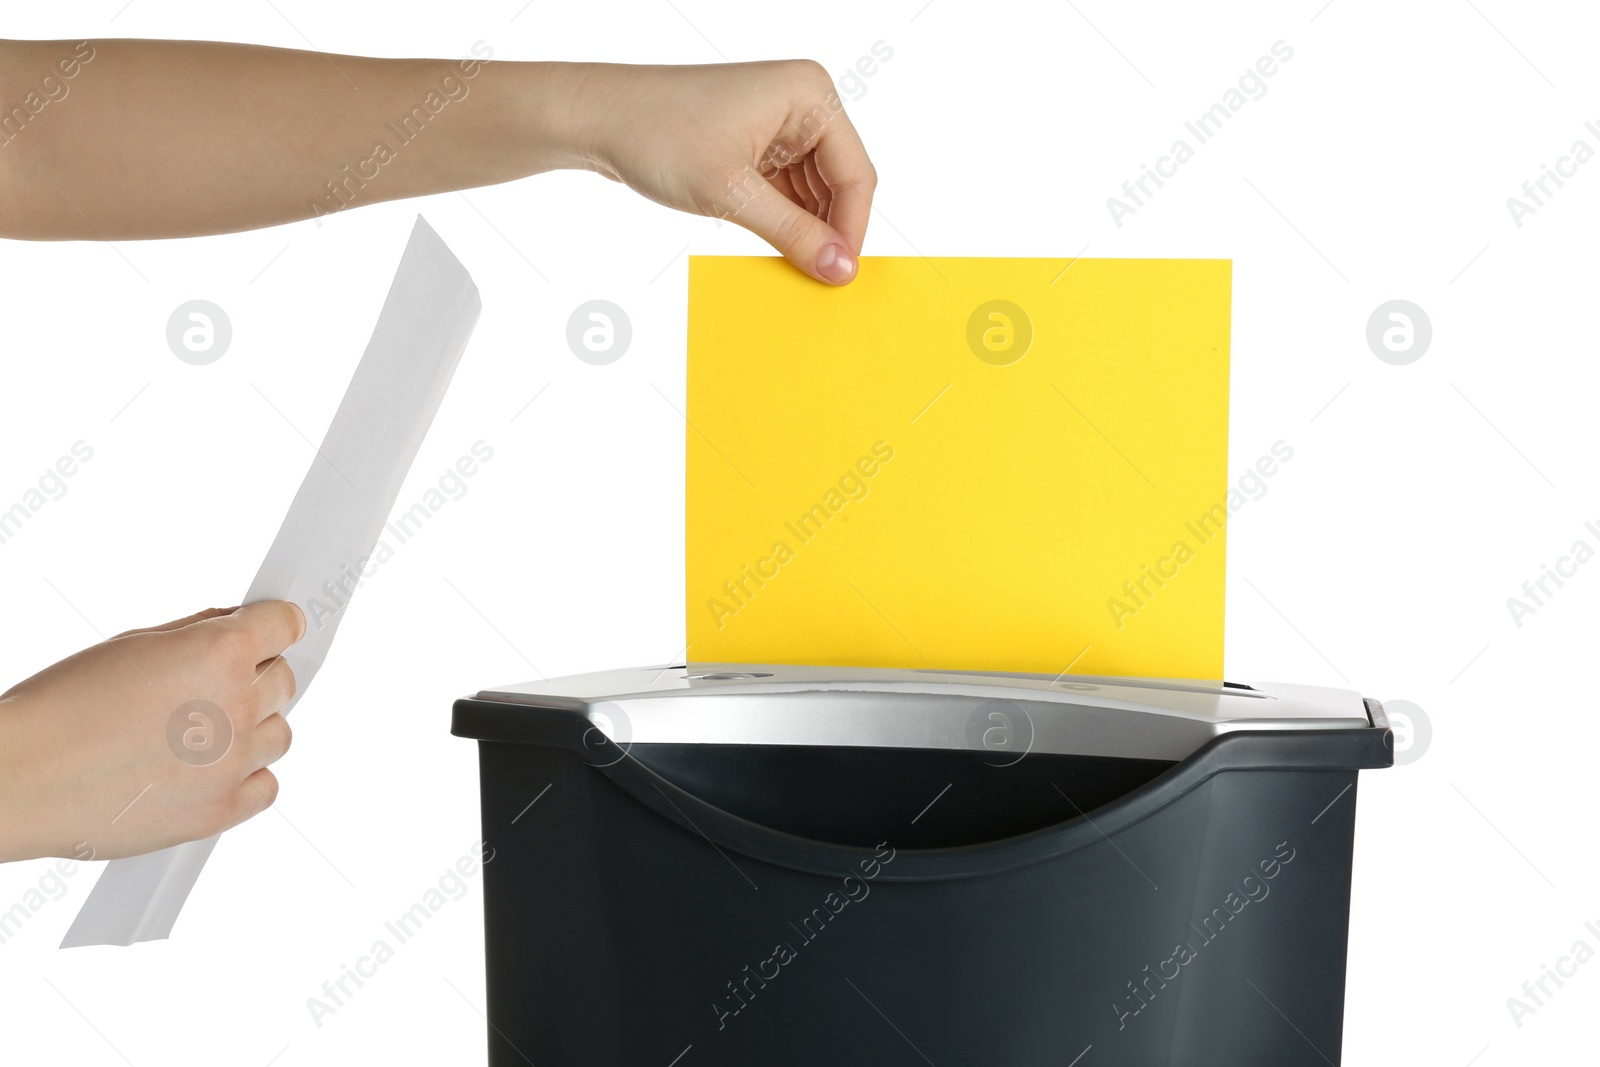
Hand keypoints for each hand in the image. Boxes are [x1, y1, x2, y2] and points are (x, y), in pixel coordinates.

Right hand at [0, 601, 302, 862]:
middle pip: (284, 681)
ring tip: (196, 735)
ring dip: (252, 729)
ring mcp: (235, 761)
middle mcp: (238, 704)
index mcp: (220, 652)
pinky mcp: (223, 810)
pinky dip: (245, 778)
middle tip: (211, 688)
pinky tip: (206, 772)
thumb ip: (197, 634)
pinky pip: (266, 786)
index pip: (286, 625)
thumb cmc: (64, 707)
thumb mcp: (132, 645)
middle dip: (256, 677)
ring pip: (279, 734)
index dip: (274, 626)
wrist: (21, 779)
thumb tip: (235, 625)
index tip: (269, 632)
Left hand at [565, 61, 877, 284]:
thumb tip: (840, 270)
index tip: (840, 276)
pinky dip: (784, 223)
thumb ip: (793, 233)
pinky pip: (787, 192)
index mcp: (809, 95)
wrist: (598, 119)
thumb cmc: (657, 134)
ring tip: (793, 269)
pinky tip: (776, 251)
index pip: (855, 173)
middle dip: (829, 231)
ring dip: (805, 231)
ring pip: (815, 193)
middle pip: (840, 183)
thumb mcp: (731, 193)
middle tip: (819, 281)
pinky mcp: (758, 145)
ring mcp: (780, 125)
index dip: (852, 229)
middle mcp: (802, 104)